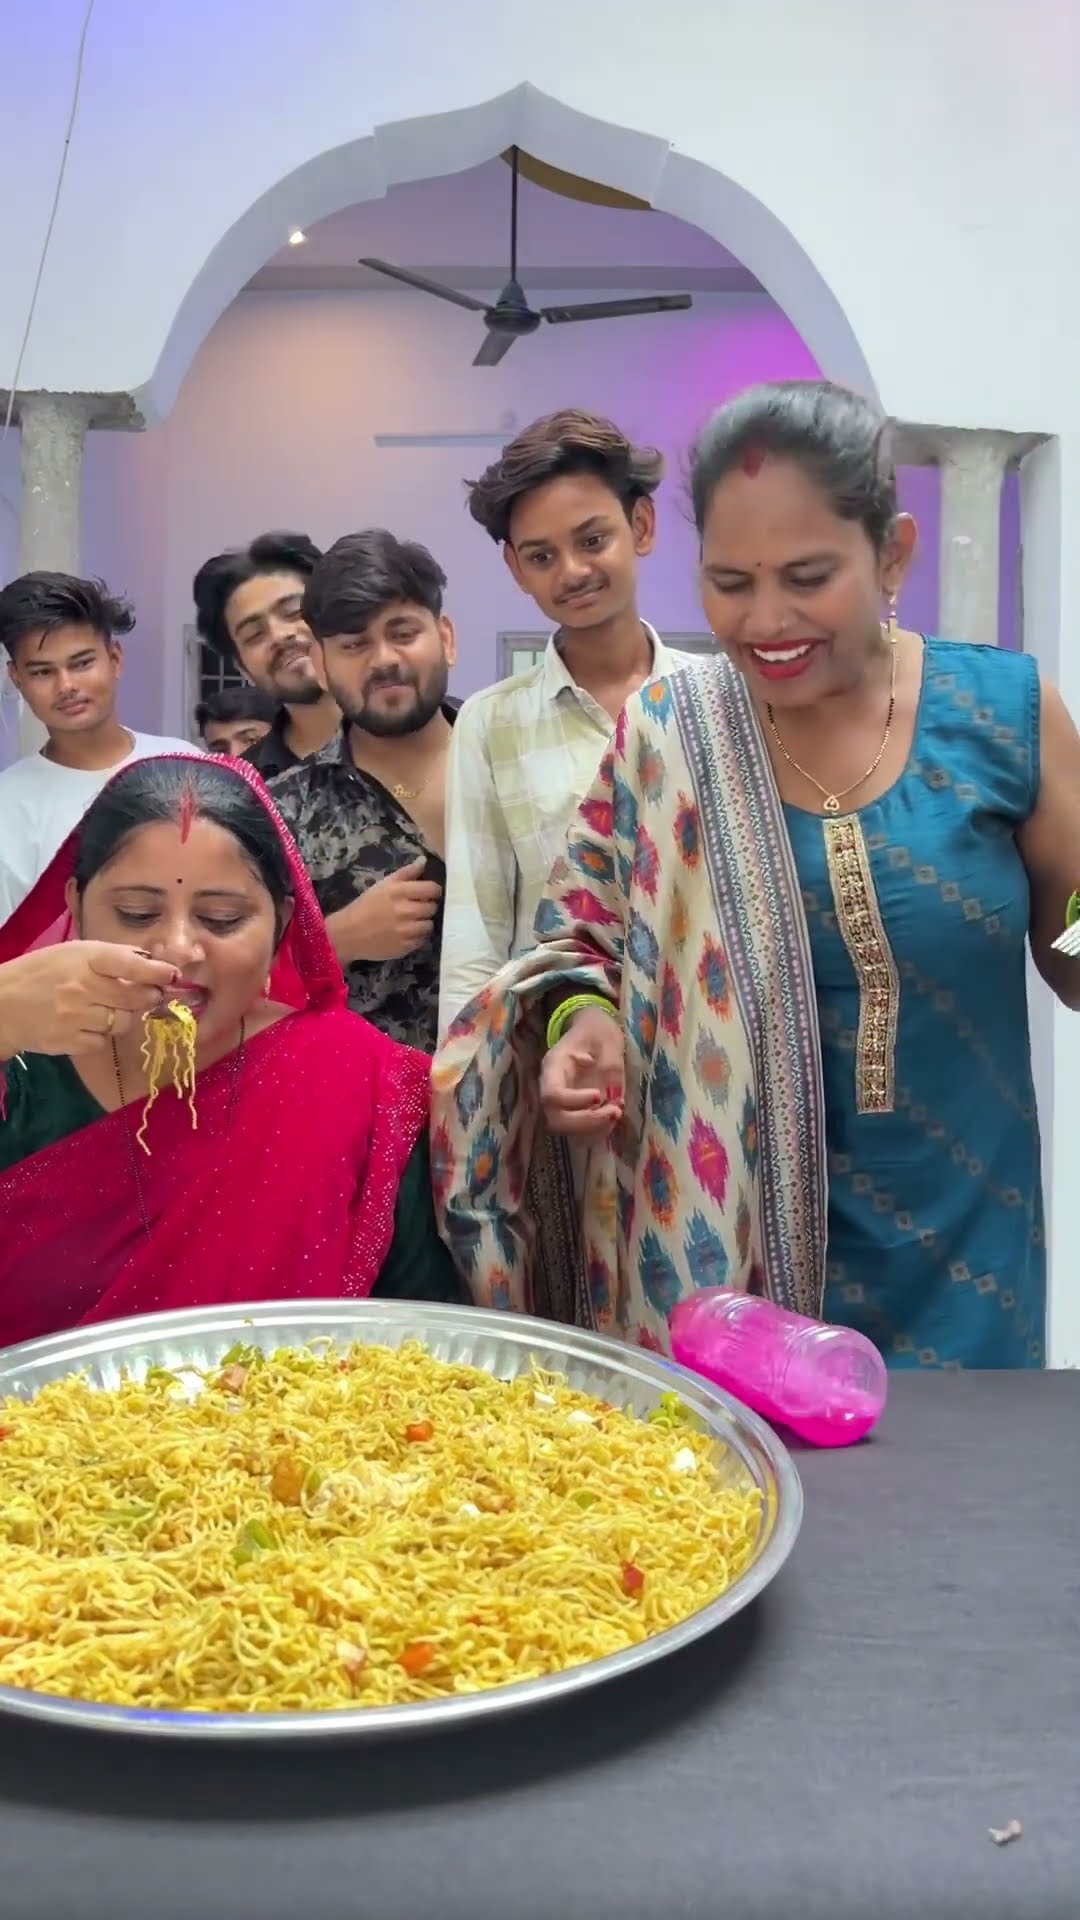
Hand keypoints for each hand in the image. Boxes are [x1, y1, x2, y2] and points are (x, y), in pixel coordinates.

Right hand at [0, 944, 178, 1060]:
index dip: (157, 971)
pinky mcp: (69, 1042)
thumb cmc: (41, 972)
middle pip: (135, 998)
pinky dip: (103, 1035)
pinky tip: (89, 1024)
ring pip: (124, 1023)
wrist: (2, 1004)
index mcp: (84, 959)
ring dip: (125, 1017)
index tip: (172, 975)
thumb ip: (111, 957)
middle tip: (149, 995)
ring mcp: (75, 1017)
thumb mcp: (73, 952)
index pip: (130, 964)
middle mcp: (82, 987)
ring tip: (110, 1008)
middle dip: (149, 997)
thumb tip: (151, 963)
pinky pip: (104, 1041)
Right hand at [327, 859, 442, 963]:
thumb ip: (406, 873)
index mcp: (399, 892)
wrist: (348, 934)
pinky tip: (406, 933)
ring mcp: (406, 931)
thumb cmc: (365, 906)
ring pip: (429, 925)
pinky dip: (417, 937)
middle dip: (426, 906)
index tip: (427, 893)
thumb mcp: (383, 885)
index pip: (432, 889)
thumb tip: (424, 861)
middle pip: (432, 907)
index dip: (433, 891)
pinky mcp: (405, 947)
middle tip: (416, 908)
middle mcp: (405, 911)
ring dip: (423, 922)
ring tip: (411, 922)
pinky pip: (422, 940)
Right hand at [540, 1005, 624, 1138]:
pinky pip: (579, 1129)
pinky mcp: (573, 1109)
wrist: (593, 1030)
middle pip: (555, 1119)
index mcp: (554, 1065)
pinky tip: (615, 1113)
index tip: (599, 1095)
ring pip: (566, 1128)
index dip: (573, 1101)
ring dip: (593, 1128)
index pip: (551, 1094)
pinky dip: (598, 1129)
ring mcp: (561, 1100)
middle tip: (614, 1112)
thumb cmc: (597, 1030)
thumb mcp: (607, 1039)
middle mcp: (552, 1087)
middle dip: (586, 1122)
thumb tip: (611, 1095)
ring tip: (617, 1111)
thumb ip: (610, 1066)